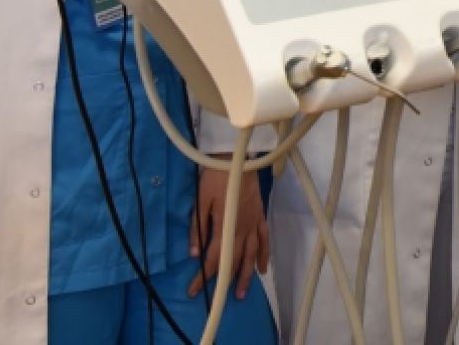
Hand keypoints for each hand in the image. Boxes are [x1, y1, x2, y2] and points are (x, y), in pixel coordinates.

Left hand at [190, 160, 270, 299]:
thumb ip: (198, 228)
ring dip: (247, 275)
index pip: (213, 258)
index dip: (203, 277)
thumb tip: (194, 255)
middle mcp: (242, 229)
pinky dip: (264, 255)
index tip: (193, 291)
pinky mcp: (261, 216)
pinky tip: (263, 268)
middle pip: (234, 260)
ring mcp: (254, 223)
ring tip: (242, 293)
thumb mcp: (201, 201)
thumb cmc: (215, 177)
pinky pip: (265, 239)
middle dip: (225, 281)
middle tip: (219, 299)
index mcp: (225, 227)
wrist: (237, 158)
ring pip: (252, 255)